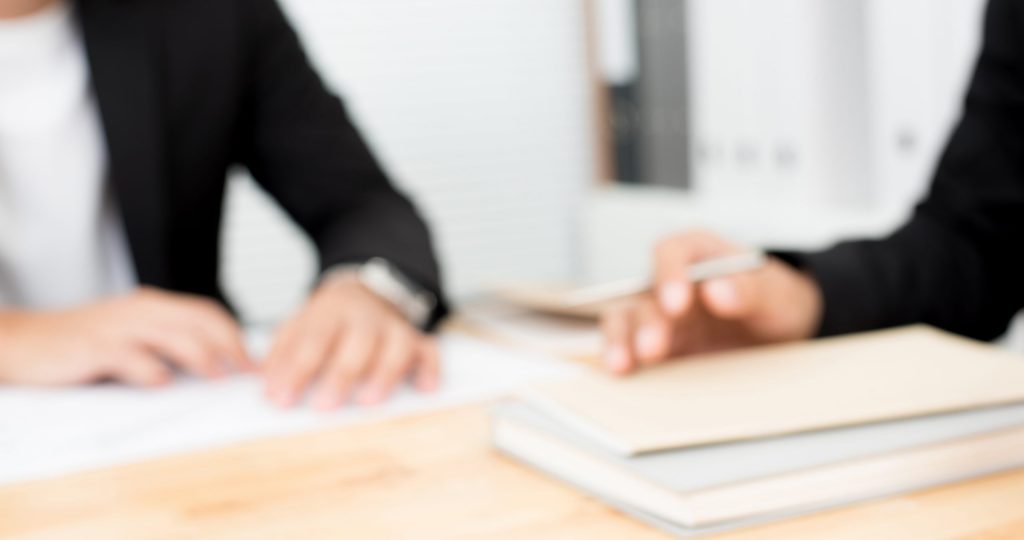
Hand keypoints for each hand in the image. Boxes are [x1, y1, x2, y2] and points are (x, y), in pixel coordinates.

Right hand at [0, 288, 251, 385]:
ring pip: (172, 335)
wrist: (24, 341)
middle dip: (229, 346)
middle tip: (246, 373)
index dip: (235, 336)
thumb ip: (167, 343)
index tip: (253, 362)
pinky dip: (149, 369)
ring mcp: (118, 328)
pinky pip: (129, 356)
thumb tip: (214, 365)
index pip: (206, 313)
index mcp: (153, 306)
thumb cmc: (83, 343)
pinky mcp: (94, 348)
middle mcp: (141, 311)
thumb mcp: (131, 334)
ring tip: (217, 377)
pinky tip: (163, 383)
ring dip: (200, 357)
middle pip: (199, 321)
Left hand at [262, 274, 439, 409]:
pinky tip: (425, 389)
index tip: (281, 398)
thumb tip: (268, 387)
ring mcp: (394, 327)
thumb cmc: (329, 321)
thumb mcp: (299, 325)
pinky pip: (430, 351)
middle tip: (324, 406)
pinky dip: (430, 369)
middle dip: (340, 374)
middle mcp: (366, 316)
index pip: (313, 338)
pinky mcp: (416, 340)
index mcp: (331, 310)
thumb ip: (282, 354)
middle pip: (357, 342)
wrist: (365, 291)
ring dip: (384, 373)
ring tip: (369, 400)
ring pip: (396, 345)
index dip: (296, 369)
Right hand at [601, 230, 821, 374]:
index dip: (669, 275)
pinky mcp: (657, 345)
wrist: (780, 332)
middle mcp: (671, 281)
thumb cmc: (774, 300)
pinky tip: (621, 373)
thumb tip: (717, 291)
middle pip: (646, 293)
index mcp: (699, 253)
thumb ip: (750, 290)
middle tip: (653, 347)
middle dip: (647, 321)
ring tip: (623, 363)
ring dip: (621, 340)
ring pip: (626, 319)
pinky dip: (621, 357)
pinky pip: (629, 347)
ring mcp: (660, 315)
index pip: (673, 253)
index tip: (677, 303)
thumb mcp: (776, 293)